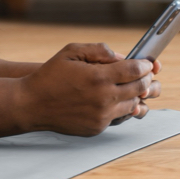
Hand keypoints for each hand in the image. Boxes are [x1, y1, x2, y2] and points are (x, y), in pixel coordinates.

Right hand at [16, 43, 158, 136]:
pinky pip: (118, 118)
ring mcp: (101, 116)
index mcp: (98, 77)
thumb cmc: (50, 76)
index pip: (135, 71)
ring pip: (133, 106)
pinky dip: (122, 108)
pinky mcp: (97, 128)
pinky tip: (118, 99)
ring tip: (135, 87)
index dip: (145, 65)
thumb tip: (120, 57)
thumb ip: (98, 50)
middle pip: (139, 88)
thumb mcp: (71, 52)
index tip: (148, 63)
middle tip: (147, 74)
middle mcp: (103, 98)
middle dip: (146, 79)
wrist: (31, 104)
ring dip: (136, 95)